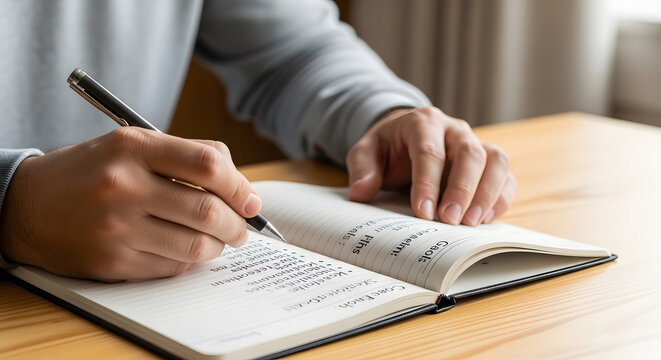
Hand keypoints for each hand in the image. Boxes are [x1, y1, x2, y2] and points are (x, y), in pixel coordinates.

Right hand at [0, 128, 260, 280]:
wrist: (27, 206)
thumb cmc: (91, 172)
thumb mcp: (133, 145)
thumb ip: (188, 155)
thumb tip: (242, 187)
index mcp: (134, 147)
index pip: (208, 164)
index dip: (240, 186)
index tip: (251, 201)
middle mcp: (124, 185)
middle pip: (208, 211)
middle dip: (237, 225)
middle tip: (242, 229)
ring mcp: (116, 227)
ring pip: (195, 246)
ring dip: (217, 247)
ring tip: (216, 240)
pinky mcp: (111, 262)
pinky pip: (171, 266)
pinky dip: (187, 260)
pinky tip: (181, 249)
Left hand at [347, 107, 515, 225]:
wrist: (404, 139)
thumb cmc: (386, 148)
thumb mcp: (365, 153)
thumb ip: (362, 170)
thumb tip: (362, 192)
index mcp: (423, 122)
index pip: (429, 151)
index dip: (427, 183)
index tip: (422, 212)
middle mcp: (454, 129)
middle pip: (469, 153)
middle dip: (462, 189)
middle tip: (450, 220)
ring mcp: (475, 143)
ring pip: (495, 160)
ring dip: (487, 193)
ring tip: (471, 223)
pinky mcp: (488, 162)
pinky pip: (505, 176)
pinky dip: (500, 198)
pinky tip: (485, 220)